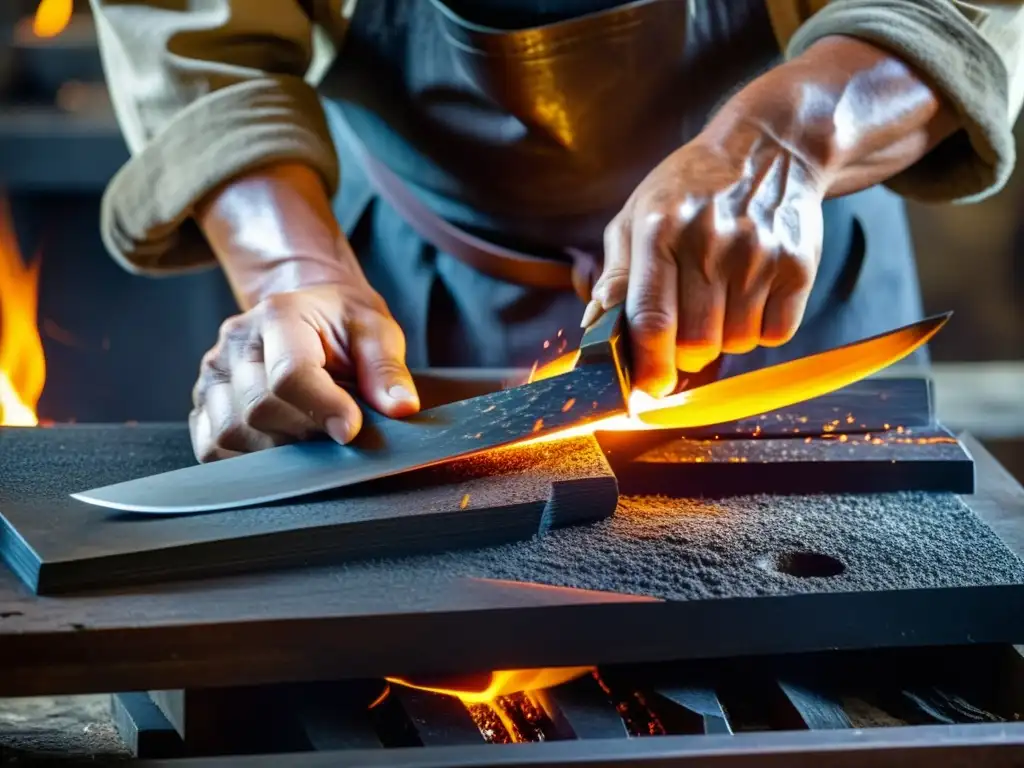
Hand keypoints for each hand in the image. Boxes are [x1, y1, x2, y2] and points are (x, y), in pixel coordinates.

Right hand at [190, 278, 419, 462]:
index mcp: (279, 315)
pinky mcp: (203, 403)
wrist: (311, 315)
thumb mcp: (376, 331)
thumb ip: (386, 369)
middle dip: (306, 431)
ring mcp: (213, 374)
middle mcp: (236, 342)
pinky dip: (247, 460)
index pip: (289, 373)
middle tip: (336, 428)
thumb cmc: (343, 325)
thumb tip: (401, 408)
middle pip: (259, 409)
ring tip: (309, 432)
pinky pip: (211, 448)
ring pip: (231, 434)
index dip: (323, 407)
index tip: (351, 429)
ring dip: (277, 449)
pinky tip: (279, 445)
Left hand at [587, 123, 825, 395]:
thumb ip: (616, 275)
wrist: (770, 148)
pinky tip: (750, 298)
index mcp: (660, 231)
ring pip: (736, 344)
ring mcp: (758, 256)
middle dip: (685, 353)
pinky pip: (775, 334)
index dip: (648, 365)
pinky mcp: (798, 266)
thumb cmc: (691, 188)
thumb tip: (594, 327)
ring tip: (719, 302)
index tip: (646, 388)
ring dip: (723, 340)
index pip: (652, 319)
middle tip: (685, 332)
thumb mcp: (638, 215)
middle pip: (696, 343)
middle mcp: (710, 244)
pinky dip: (760, 331)